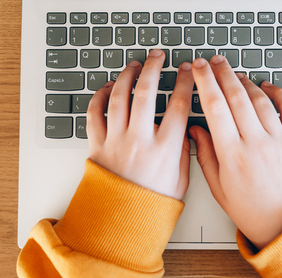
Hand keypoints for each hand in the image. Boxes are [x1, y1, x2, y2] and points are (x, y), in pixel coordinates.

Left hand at [87, 49, 193, 199]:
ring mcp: (116, 141)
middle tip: (157, 56)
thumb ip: (184, 153)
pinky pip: (95, 114)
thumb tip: (186, 131)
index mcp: (165, 149)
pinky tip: (108, 87)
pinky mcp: (97, 146)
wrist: (119, 225)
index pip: (178, 105)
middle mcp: (140, 141)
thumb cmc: (151, 206)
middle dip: (153, 68)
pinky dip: (100, 97)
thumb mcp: (180, 181)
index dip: (183, 82)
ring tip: (135, 65)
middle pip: (146, 92)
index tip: (186, 70)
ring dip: (127, 76)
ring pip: (119, 97)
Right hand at [190, 56, 281, 248]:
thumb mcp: (219, 189)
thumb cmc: (253, 212)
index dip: (205, 83)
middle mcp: (256, 144)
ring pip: (260, 100)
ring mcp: (279, 141)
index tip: (197, 69)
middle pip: (236, 97)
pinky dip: (277, 93)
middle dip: (222, 73)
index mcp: (233, 155)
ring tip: (234, 73)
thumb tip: (195, 130)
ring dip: (246, 81)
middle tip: (213, 61)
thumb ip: (205, 156)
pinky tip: (267, 86)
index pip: (214, 107)